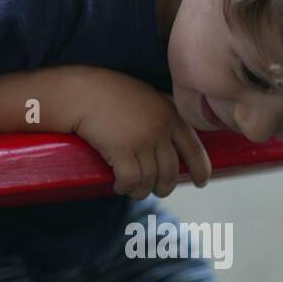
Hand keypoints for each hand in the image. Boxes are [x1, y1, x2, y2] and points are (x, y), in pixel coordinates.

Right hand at [70, 70, 211, 198]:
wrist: (82, 91)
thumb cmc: (108, 92)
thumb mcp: (145, 96)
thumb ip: (162, 115)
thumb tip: (171, 142)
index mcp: (169, 114)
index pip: (194, 148)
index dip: (201, 169)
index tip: (200, 182)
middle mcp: (160, 128)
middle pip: (170, 171)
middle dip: (164, 186)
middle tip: (157, 190)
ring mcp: (142, 140)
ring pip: (150, 180)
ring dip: (141, 190)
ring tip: (133, 190)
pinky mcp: (122, 150)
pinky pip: (131, 180)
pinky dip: (126, 187)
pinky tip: (119, 186)